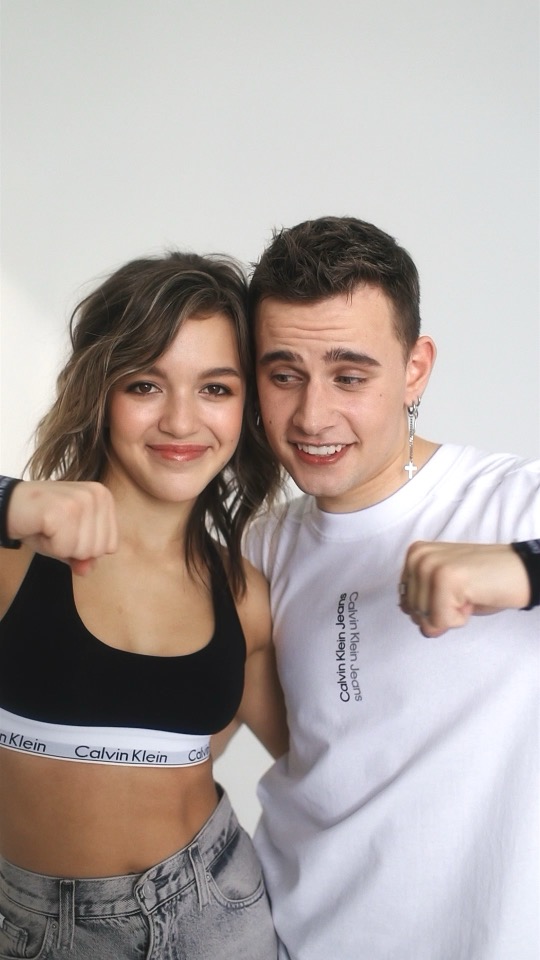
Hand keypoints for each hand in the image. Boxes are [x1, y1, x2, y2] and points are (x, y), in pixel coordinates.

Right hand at [7, 480, 117, 574]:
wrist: (7, 505)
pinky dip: (49, 546)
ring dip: (59, 547)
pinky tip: (40, 527)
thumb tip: (87, 570)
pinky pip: (64, 548)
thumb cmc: (41, 522)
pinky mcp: (62, 509)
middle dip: (72, 549)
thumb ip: (85, 557)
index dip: (84, 548)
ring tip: (48, 528)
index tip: (66, 530)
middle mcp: (97, 494)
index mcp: (104, 497)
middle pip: (98, 550)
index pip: (111, 546)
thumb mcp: (69, 542)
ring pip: (83, 551)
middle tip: (54, 529)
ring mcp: (81, 500)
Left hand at [399, 541, 529, 636]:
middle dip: (442, 612)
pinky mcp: (445, 579)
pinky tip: (473, 597)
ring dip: (452, 615)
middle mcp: (418, 557)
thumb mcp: (443, 589)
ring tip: (469, 594)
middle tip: (465, 593)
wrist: (520, 572)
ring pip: (427, 619)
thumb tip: (411, 616)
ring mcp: (430, 566)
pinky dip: (461, 618)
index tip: (454, 591)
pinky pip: (442, 621)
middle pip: (413, 613)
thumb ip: (422, 599)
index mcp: (415, 555)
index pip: (405, 603)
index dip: (433, 608)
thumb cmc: (485, 582)